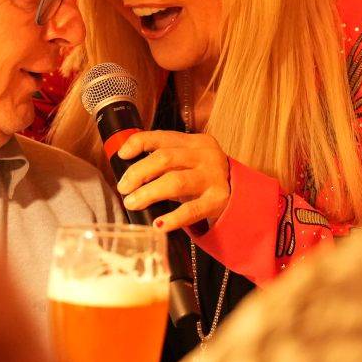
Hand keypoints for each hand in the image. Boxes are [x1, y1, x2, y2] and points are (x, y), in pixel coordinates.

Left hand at [116, 130, 230, 230]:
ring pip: (175, 182)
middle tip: (123, 187)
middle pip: (165, 159)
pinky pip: (191, 210)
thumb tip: (128, 171)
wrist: (239, 196)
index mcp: (195, 141)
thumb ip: (165, 160)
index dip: (138, 143)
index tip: (122, 155)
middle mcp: (205, 156)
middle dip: (138, 172)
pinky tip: (158, 224)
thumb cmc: (203, 177)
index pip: (162, 137)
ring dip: (148, 193)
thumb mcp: (188, 161)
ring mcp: (213, 178)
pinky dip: (172, 218)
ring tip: (132, 203)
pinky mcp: (218, 200)